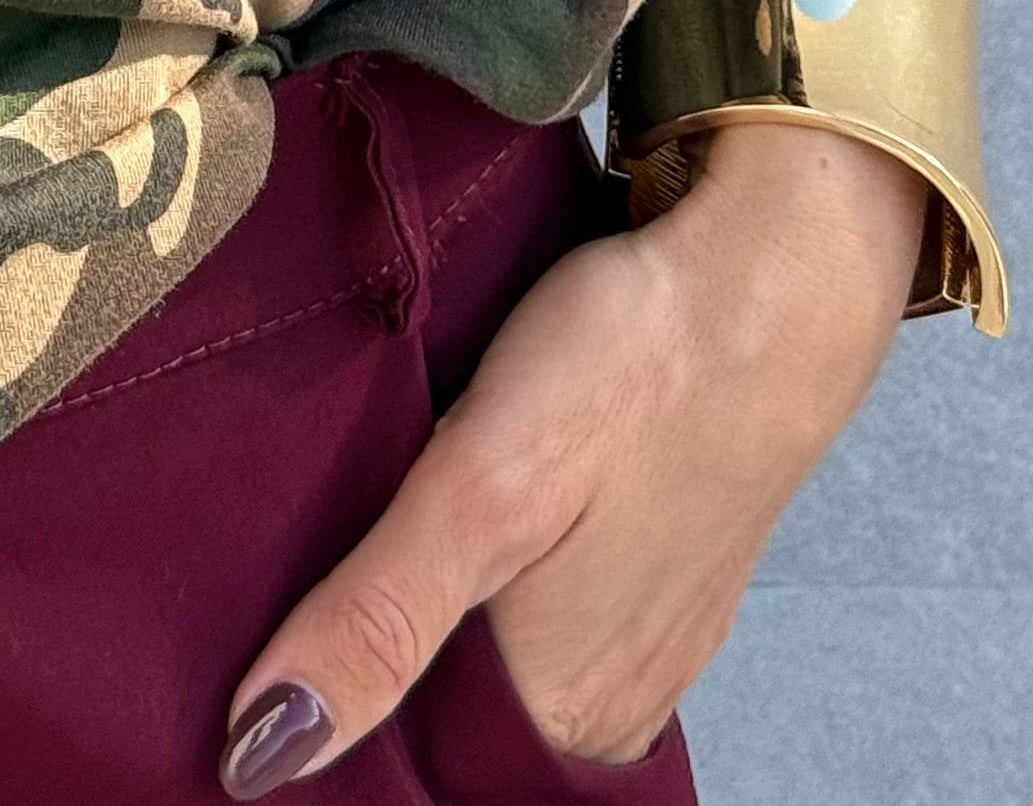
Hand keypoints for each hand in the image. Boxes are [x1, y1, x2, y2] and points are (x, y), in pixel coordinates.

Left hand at [216, 122, 927, 790]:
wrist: (769, 275)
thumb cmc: (629, 366)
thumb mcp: (479, 487)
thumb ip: (378, 620)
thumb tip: (265, 752)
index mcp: (562, 711)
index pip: (410, 759)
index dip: (332, 704)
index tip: (263, 639)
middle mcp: (610, 701)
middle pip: (454, 711)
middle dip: (377, 652)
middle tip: (302, 559)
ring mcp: (645, 634)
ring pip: (499, 654)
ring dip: (432, 606)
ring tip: (358, 528)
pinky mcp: (660, 566)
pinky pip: (551, 605)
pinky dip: (494, 569)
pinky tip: (453, 503)